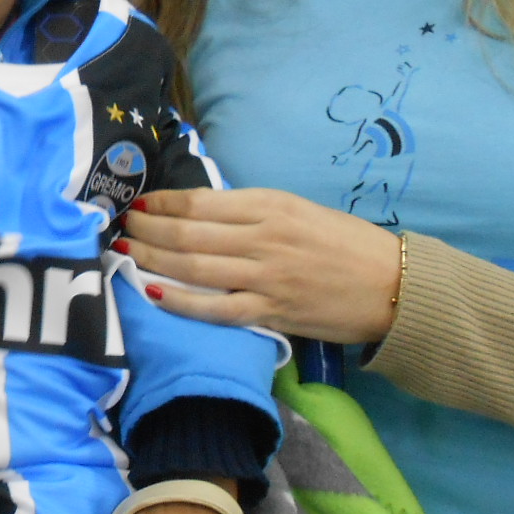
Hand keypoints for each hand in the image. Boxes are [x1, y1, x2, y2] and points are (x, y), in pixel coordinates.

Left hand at [121, 187, 400, 342]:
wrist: (395, 285)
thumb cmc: (346, 244)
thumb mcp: (299, 210)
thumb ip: (252, 211)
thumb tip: (199, 212)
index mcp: (270, 205)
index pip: (200, 202)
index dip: (161, 204)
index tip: (137, 204)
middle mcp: (263, 236)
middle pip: (187, 233)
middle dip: (146, 230)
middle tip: (117, 228)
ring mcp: (266, 276)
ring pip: (194, 266)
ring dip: (151, 260)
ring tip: (124, 253)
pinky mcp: (272, 312)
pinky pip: (216, 307)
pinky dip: (181, 301)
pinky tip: (153, 293)